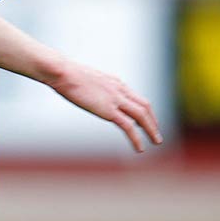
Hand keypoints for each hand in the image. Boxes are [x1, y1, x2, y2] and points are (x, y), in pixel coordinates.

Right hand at [46, 59, 161, 152]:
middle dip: (153, 120)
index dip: (143, 109)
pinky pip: (128, 127)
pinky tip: (140, 148)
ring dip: (151, 129)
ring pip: (142, 116)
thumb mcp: (84, 79)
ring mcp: (115, 99)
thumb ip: (91, 86)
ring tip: (156, 141)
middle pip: (144, 105)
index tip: (146, 119)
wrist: (63, 72)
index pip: (135, 96)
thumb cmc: (66, 74)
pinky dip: (136, 138)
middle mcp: (119, 89)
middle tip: (156, 132)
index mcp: (114, 82)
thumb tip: (85, 89)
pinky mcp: (109, 110)